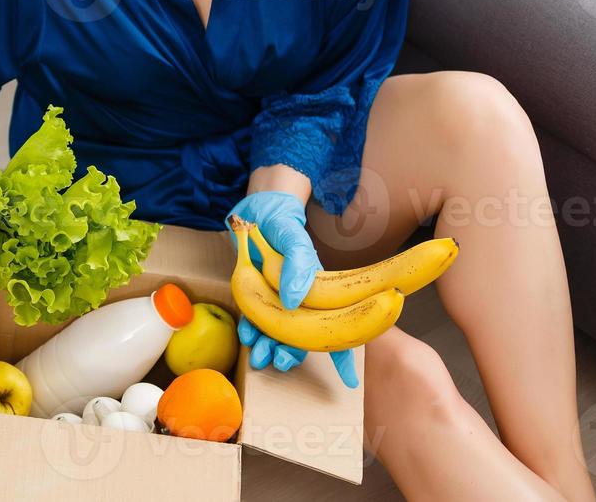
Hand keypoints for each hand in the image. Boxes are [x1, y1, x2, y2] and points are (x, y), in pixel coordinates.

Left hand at [224, 191, 358, 388]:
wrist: (254, 212)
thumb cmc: (282, 224)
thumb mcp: (292, 238)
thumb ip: (298, 265)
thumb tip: (294, 300)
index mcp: (320, 292)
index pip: (338, 327)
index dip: (344, 355)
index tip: (350, 383)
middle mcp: (302, 300)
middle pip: (304, 338)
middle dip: (293, 355)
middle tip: (279, 363)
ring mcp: (279, 300)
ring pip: (279, 334)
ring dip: (269, 348)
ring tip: (259, 357)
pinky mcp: (258, 296)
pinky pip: (257, 321)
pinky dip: (251, 331)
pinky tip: (246, 335)